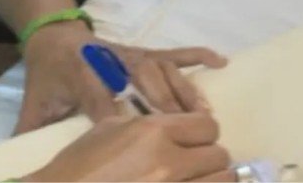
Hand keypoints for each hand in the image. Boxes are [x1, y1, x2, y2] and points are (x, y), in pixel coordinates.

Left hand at [17, 21, 227, 133]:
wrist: (52, 35)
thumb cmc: (48, 76)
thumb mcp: (36, 104)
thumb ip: (32, 131)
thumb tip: (23, 166)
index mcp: (82, 77)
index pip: (102, 99)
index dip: (120, 118)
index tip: (141, 143)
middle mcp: (111, 63)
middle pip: (142, 81)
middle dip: (165, 105)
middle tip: (191, 136)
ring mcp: (131, 55)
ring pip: (163, 69)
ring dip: (185, 90)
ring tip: (206, 117)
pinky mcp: (144, 51)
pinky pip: (174, 52)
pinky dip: (197, 55)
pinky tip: (220, 63)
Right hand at [26, 112, 235, 181]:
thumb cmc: (80, 163)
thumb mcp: (110, 128)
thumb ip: (148, 125)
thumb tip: (175, 126)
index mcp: (154, 132)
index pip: (208, 125)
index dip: (202, 131)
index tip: (194, 138)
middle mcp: (170, 162)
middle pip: (219, 156)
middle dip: (208, 158)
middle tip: (193, 162)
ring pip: (222, 182)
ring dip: (211, 179)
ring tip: (194, 178)